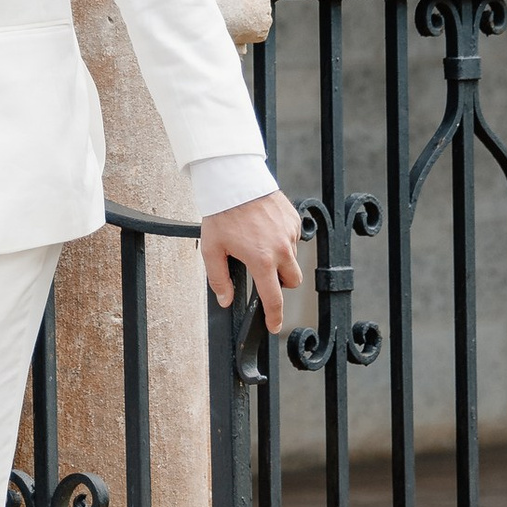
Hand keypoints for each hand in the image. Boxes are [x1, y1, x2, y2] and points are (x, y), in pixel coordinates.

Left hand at [200, 190, 302, 334]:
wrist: (234, 180)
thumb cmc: (221, 214)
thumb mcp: (212, 249)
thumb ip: (219, 279)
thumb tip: (226, 301)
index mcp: (261, 260)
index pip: (274, 298)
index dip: (275, 317)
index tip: (275, 326)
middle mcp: (281, 249)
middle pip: (292, 281)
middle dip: (281, 283)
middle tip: (263, 273)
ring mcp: (291, 233)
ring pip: (292, 258)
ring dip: (280, 258)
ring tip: (257, 241)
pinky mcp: (295, 219)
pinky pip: (293, 237)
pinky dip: (282, 239)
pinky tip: (265, 228)